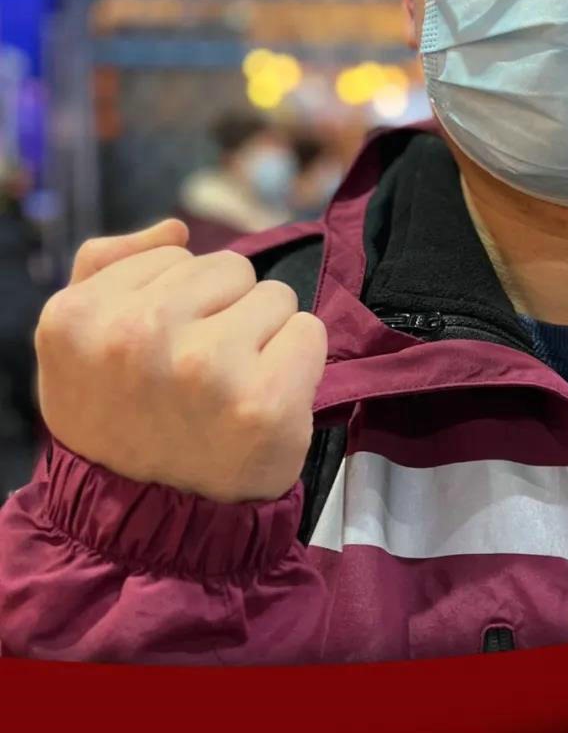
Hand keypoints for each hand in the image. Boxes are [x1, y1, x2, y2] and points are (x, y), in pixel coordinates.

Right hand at [35, 219, 327, 502]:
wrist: (148, 519)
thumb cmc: (119, 416)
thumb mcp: (78, 340)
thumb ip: (107, 265)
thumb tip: (176, 229)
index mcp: (79, 314)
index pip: (177, 252)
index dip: (180, 300)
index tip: (159, 351)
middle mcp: (139, 334)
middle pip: (230, 268)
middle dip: (225, 312)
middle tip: (198, 374)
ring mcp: (205, 368)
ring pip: (274, 295)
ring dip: (263, 336)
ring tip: (229, 388)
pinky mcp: (264, 401)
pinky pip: (310, 331)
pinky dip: (298, 363)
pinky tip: (262, 399)